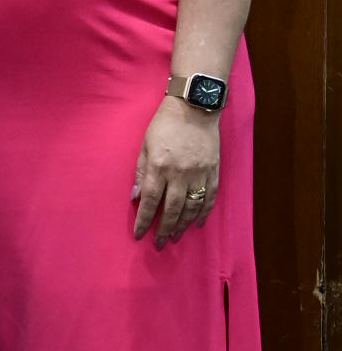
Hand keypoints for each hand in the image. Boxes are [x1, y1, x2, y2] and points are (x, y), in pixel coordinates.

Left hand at [132, 97, 219, 246]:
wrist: (195, 106)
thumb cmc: (165, 124)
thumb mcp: (145, 145)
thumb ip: (141, 172)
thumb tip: (136, 198)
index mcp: (160, 166)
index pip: (151, 201)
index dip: (144, 220)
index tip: (139, 234)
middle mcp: (180, 173)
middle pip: (172, 209)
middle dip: (164, 229)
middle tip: (159, 243)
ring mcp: (199, 173)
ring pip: (192, 207)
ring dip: (183, 225)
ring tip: (175, 236)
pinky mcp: (213, 171)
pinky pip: (209, 197)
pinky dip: (203, 212)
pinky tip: (197, 223)